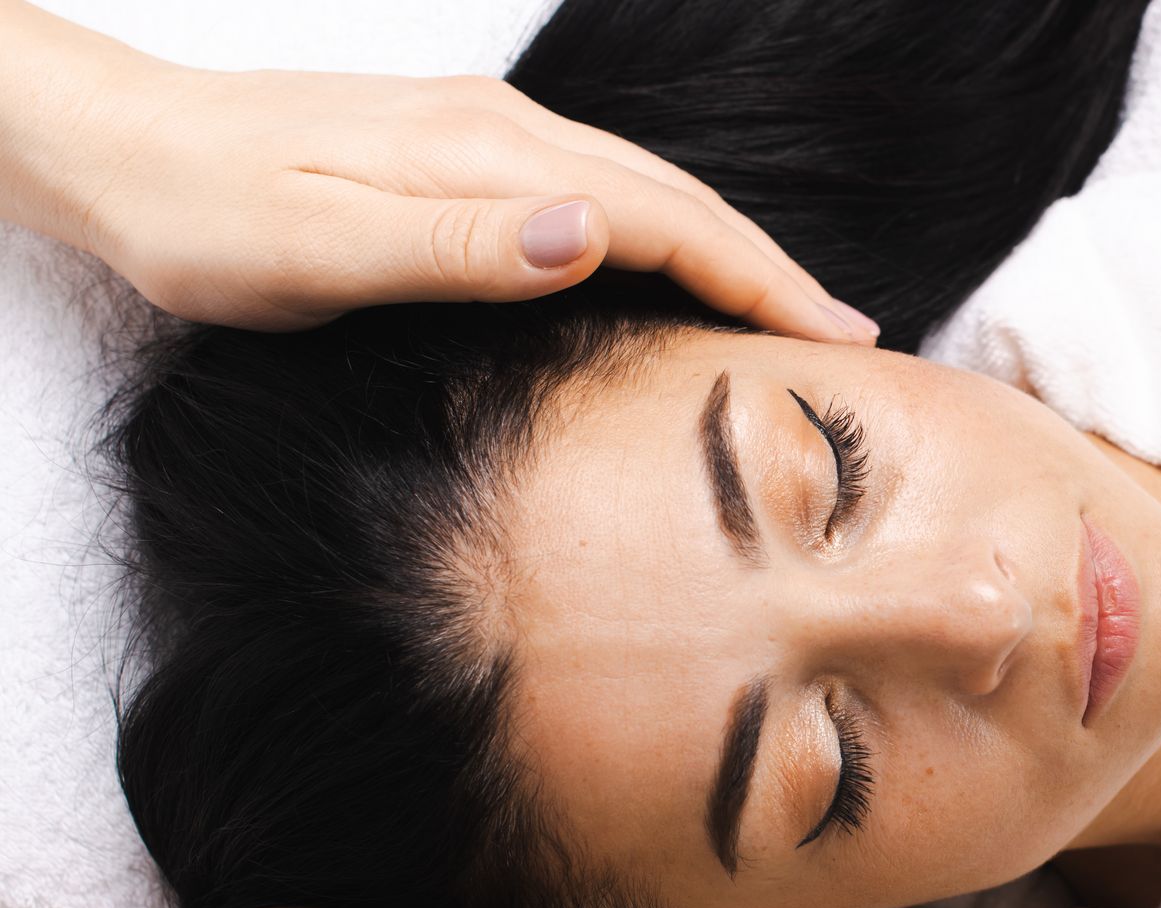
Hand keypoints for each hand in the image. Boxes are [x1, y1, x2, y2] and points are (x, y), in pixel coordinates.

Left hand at [0, 1, 879, 336]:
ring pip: (648, 190)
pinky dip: (670, 235)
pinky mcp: (464, 149)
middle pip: (678, 198)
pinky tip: (683, 268)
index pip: (665, 221)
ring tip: (792, 308)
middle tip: (853, 334)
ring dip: (730, 249)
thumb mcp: (320, 252)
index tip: (837, 335)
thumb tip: (591, 234)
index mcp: (488, 159)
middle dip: (772, 267)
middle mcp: (505, 131)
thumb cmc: (206, 219)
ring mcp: (487, 133)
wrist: (119, 146)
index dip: (759, 280)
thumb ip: (459, 248)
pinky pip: (605, 190)